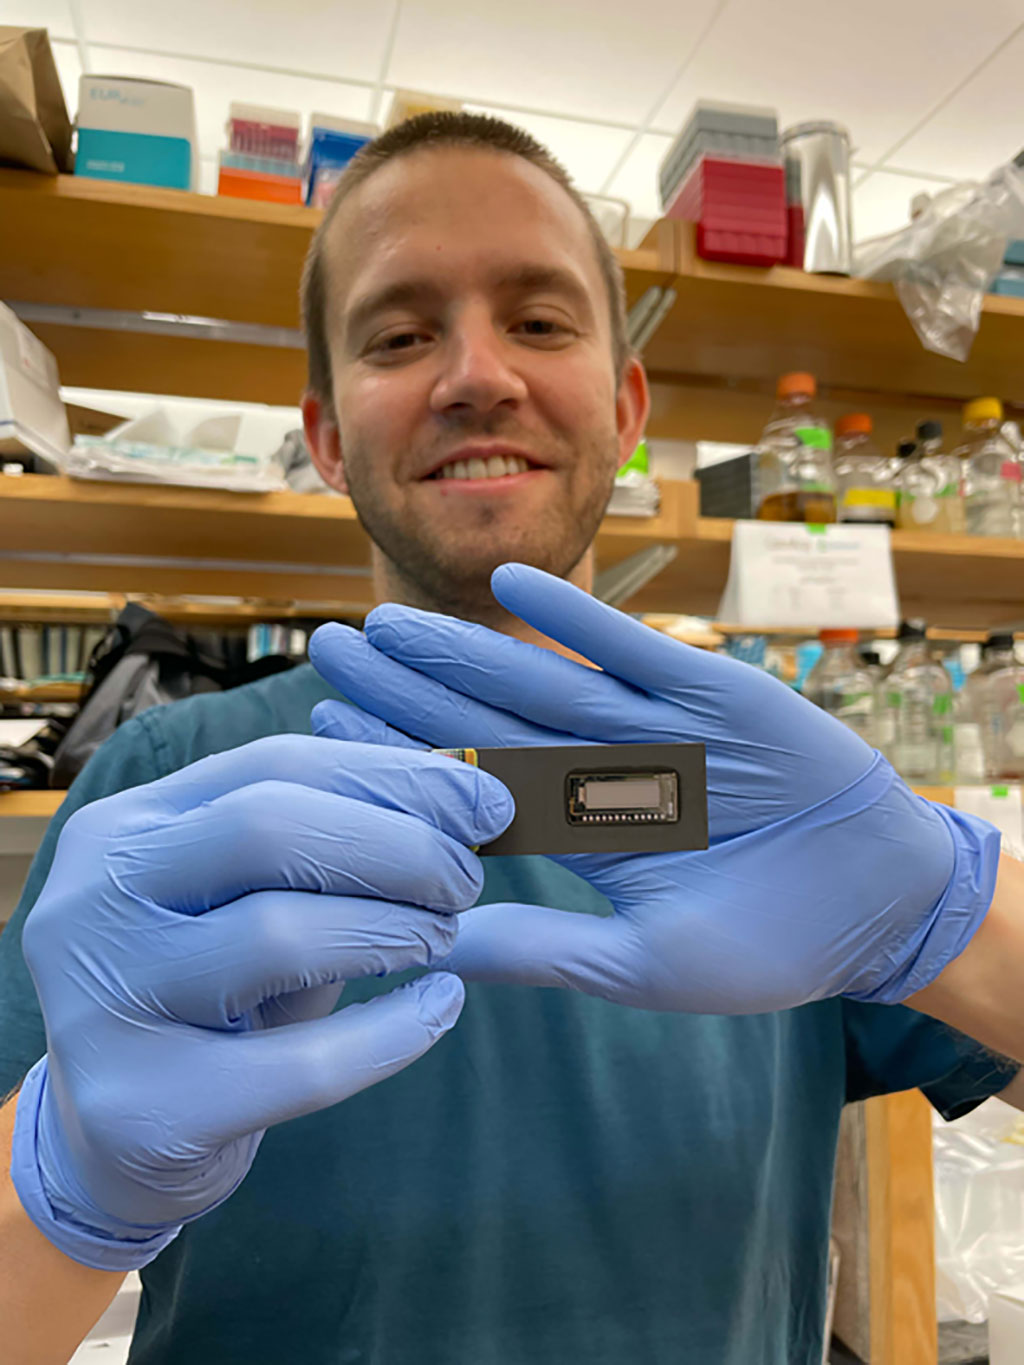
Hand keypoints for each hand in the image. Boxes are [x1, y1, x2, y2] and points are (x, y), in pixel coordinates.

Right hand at [12, 737, 511, 1269]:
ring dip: (392, 930)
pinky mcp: (141, 1110)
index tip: (485, 801)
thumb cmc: (215, 990)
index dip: (393, 775)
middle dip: (397, 847)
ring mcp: (101, 1008)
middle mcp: (93, 903)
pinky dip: (392, 1033)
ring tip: (444, 938)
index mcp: (125, 827)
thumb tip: (465, 792)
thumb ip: (329, 841)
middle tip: (465, 879)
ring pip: (278, 936)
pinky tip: (438, 1008)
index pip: (273, 764)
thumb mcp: (253, 898)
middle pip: (267, 831)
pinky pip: (301, 1066)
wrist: (122, 1137)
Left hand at [308, 564, 1000, 1013]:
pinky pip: (628, 647)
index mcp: (577, 835)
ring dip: (462, 646)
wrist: (879, 902)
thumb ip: (541, 948)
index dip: (398, 762)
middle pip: (483, 720)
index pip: (467, 790)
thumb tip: (431, 950)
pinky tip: (507, 585)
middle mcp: (598, 770)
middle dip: (405, 689)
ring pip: (535, 677)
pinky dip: (572, 615)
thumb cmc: (770, 945)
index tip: (325, 735)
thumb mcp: (645, 967)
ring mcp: (648, 725)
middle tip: (328, 651)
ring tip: (389, 621)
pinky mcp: (706, 689)